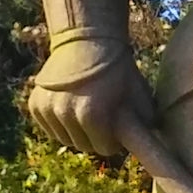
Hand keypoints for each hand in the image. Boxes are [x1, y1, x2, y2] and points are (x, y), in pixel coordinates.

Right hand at [27, 38, 154, 157]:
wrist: (87, 41)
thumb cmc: (118, 70)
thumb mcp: (139, 97)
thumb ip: (144, 127)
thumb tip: (156, 151)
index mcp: (92, 115)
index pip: (105, 149)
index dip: (114, 139)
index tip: (117, 126)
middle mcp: (66, 114)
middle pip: (84, 146)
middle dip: (96, 137)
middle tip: (104, 118)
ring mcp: (48, 109)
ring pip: (66, 140)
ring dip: (78, 132)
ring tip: (88, 110)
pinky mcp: (35, 105)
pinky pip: (50, 129)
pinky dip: (61, 123)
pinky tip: (71, 106)